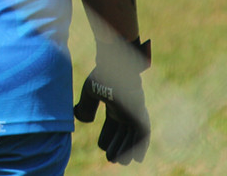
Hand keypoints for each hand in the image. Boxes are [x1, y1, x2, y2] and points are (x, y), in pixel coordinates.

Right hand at [74, 38, 150, 164]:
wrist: (113, 63)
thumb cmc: (102, 73)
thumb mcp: (89, 91)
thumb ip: (86, 106)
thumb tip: (83, 120)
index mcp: (115, 105)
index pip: (112, 126)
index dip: (107, 138)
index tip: (102, 147)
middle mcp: (126, 110)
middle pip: (123, 134)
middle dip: (118, 147)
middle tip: (111, 160)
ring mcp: (134, 111)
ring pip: (133, 136)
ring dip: (128, 150)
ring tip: (121, 162)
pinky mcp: (140, 111)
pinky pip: (143, 132)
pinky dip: (141, 145)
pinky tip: (136, 156)